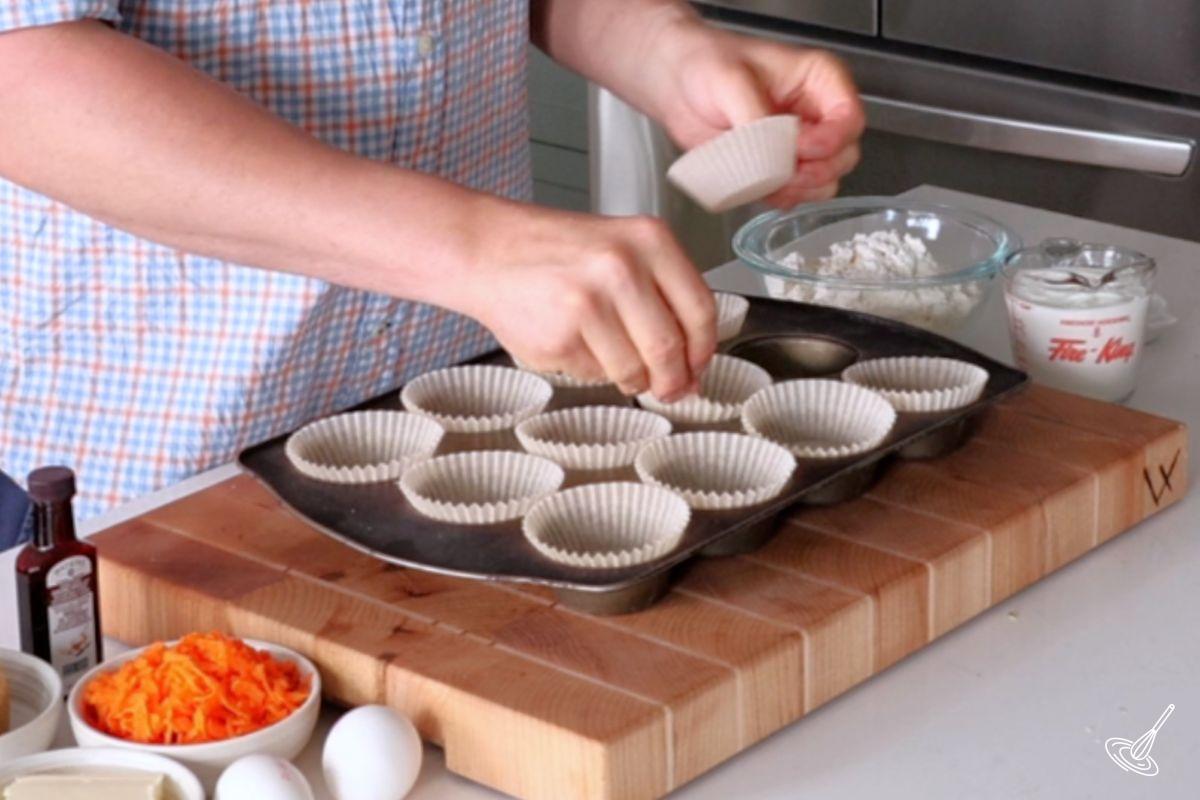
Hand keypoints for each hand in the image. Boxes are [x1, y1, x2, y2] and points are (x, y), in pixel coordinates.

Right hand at [455, 204, 717, 400]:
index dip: (703, 351)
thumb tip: (690, 372)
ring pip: (633, 371)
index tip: (697, 367)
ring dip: (629, 379)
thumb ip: (662, 301)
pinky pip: (594, 375)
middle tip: (667, 388)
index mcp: (649, 240)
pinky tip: (571, 340)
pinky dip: (589, 370)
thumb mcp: (621, 252)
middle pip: (670, 349)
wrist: (488, 250)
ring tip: (607, 354)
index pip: (701, 311)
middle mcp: (622, 267)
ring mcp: (588, 304)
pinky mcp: (559, 337)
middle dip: (672, 380)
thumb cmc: (557, 253)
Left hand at [647, 23, 864, 206]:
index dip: (831, 141)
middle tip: (779, 169)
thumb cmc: (705, 64)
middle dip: (814, 170)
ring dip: (799, 189)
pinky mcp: (779, 168)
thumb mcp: (730, 81)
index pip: (849, 118)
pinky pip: (796, 194)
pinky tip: (756, 186)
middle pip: (844, 156)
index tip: (799, 148)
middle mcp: (817, 114)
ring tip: (764, 177)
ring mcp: (800, 145)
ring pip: (825, 181)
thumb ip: (756, 119)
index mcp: (820, 81)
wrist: (676, 83)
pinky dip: (780, 197)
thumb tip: (774, 157)